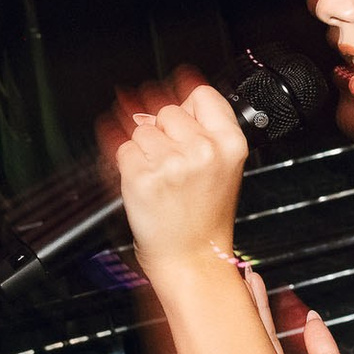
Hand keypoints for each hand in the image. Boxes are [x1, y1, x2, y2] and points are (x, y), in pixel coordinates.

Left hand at [97, 69, 247, 278]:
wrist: (191, 259)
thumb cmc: (204, 218)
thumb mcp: (223, 168)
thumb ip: (202, 129)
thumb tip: (167, 94)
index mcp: (229, 144)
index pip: (203, 95)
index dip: (186, 103)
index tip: (178, 113)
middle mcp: (203, 150)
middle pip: (168, 110)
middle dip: (163, 132)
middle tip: (172, 163)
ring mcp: (171, 163)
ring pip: (142, 129)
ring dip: (144, 149)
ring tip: (160, 178)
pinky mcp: (141, 177)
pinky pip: (124, 150)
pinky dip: (128, 164)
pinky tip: (145, 184)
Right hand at [243, 267, 353, 353]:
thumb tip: (310, 323)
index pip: (269, 345)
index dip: (259, 312)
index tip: (251, 281)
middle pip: (256, 345)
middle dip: (245, 308)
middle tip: (235, 272)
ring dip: (253, 319)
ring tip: (243, 284)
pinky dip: (281, 347)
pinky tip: (279, 318)